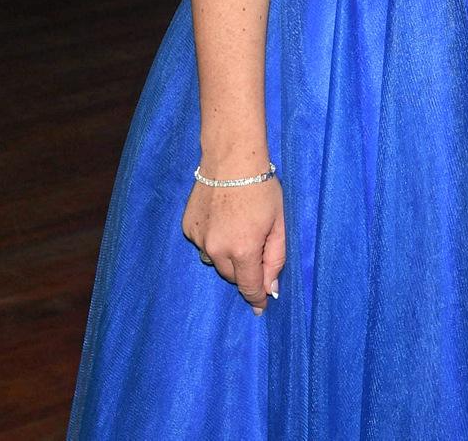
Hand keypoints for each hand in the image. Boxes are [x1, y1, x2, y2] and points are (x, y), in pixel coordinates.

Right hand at [182, 176, 285, 313]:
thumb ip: (275, 259)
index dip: (256, 298)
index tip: (261, 306)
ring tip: (238, 228)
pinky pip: (203, 244)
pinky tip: (222, 220)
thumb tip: (269, 289)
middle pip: (231, 276)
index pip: (248, 286)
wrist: (231, 160)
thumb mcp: (279, 224)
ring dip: (227, 255)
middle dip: (245, 270)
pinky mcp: (187, 228)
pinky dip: (213, 239)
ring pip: (215, 261)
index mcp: (243, 250)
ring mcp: (198, 239)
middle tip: (256, 248)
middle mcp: (216, 250)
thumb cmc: (262, 189)